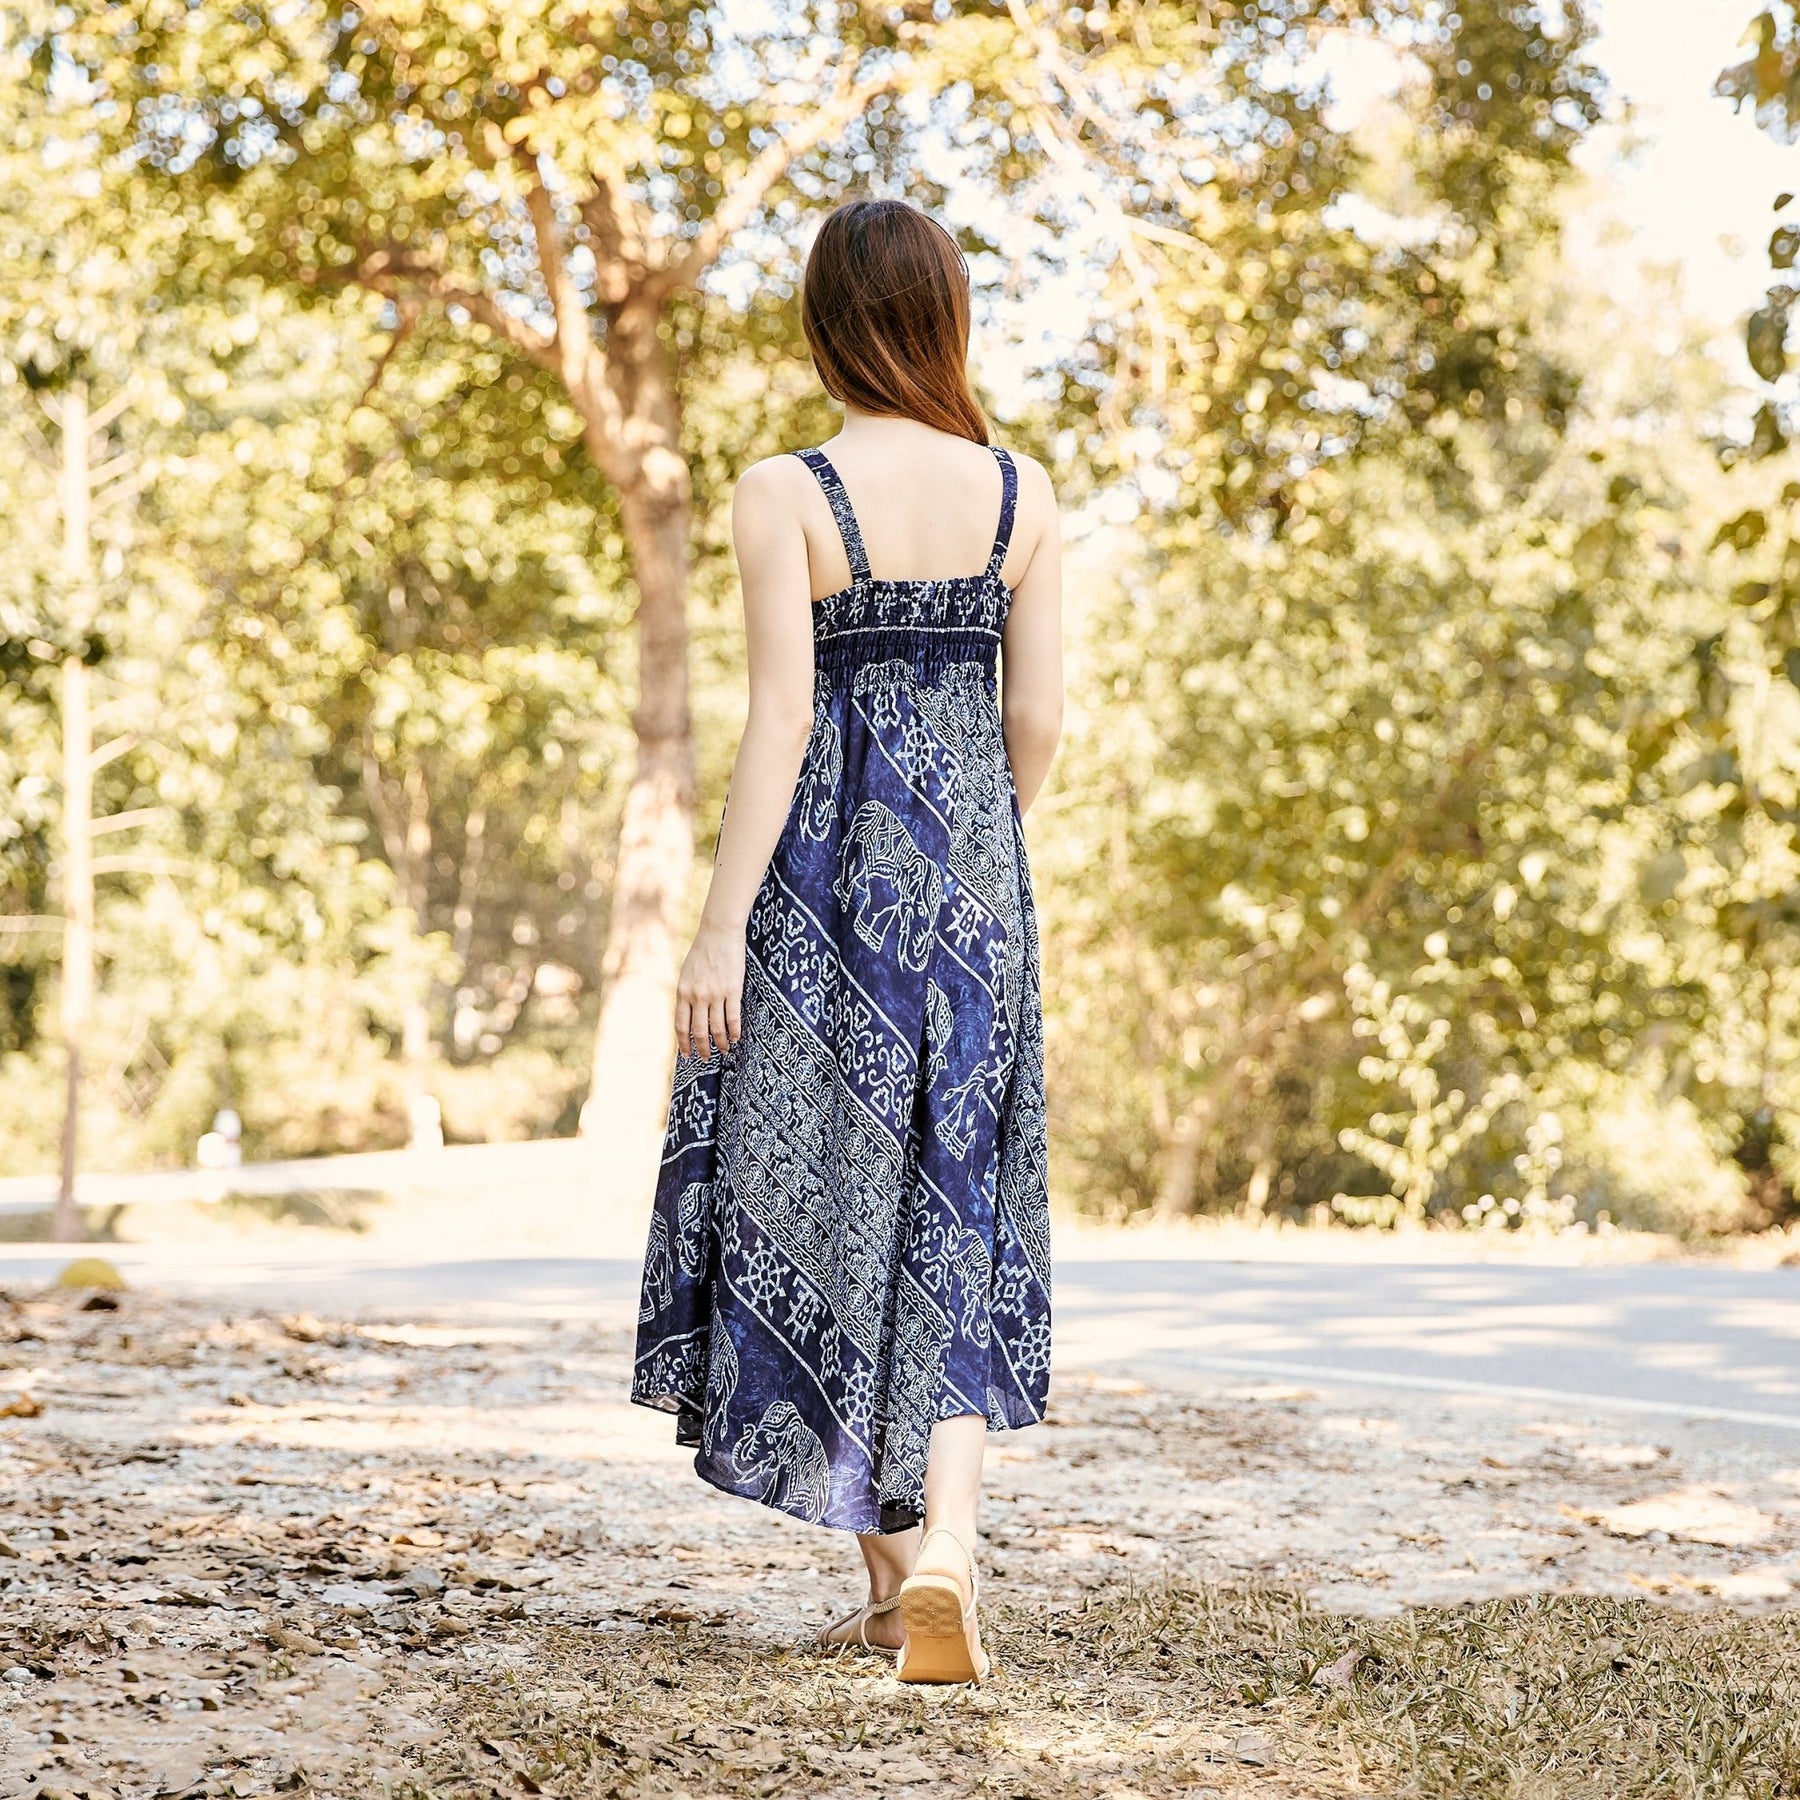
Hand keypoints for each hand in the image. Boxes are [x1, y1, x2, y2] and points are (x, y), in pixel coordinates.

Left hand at [673, 921, 744, 1060]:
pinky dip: (734, 1031)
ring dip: (720, 1043)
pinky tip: (736, 1037)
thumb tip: (689, 1013)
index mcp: (683, 992)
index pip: (682, 1025)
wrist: (719, 932)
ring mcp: (715, 994)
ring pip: (717, 1028)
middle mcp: (697, 996)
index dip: (684, 1043)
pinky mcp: (733, 990)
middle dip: (702, 1048)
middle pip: (699, 1031)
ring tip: (724, 1050)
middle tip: (706, 1058)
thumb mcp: (687, 973)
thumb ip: (687, 993)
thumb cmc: (703, 951)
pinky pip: (733, 1017)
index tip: (687, 1055)